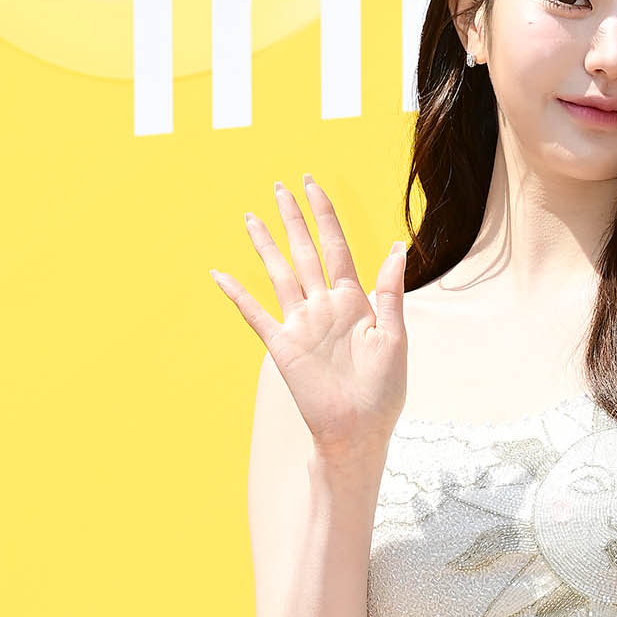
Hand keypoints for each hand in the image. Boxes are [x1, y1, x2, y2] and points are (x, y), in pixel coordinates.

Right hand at [210, 177, 407, 456]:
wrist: (358, 431)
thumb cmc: (383, 391)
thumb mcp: (394, 337)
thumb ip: (391, 292)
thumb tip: (396, 248)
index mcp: (354, 301)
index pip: (336, 247)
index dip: (324, 215)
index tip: (313, 185)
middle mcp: (324, 306)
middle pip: (304, 252)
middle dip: (293, 219)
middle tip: (281, 186)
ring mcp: (301, 324)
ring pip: (279, 274)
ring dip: (265, 245)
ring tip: (251, 216)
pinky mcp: (282, 346)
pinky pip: (255, 314)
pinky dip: (237, 295)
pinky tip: (220, 275)